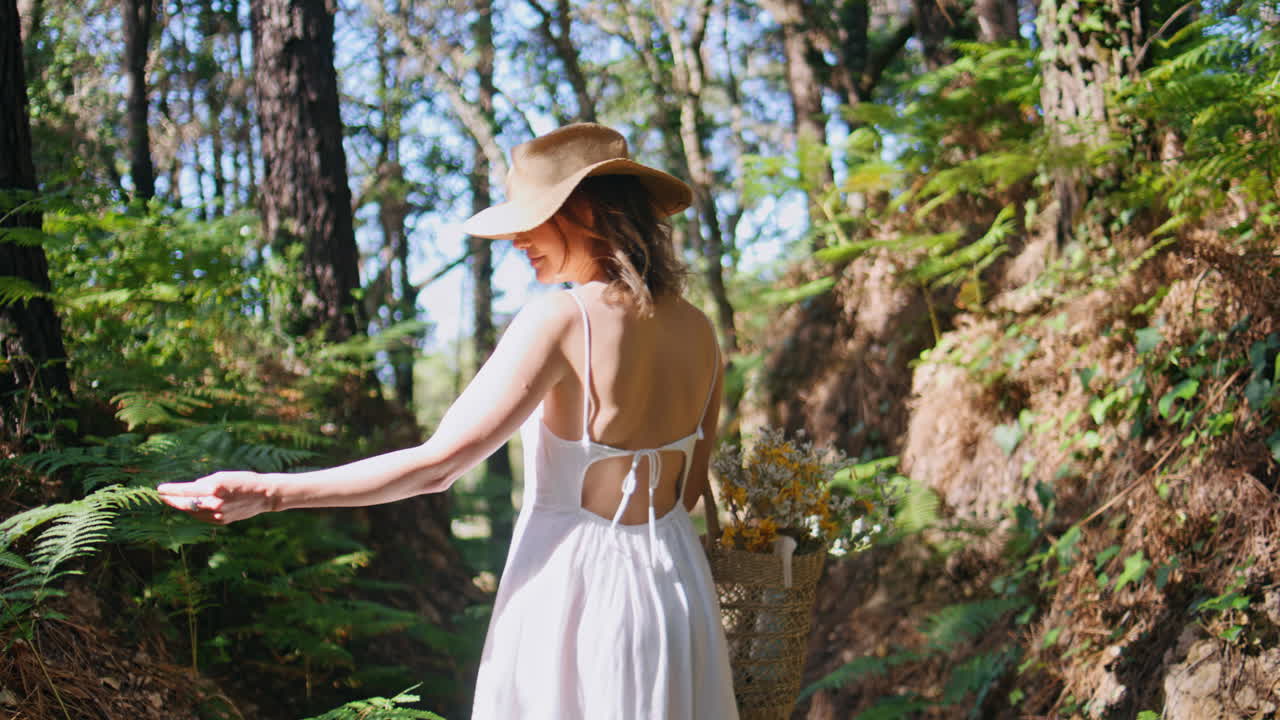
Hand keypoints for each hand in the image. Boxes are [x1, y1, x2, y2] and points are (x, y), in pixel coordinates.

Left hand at [157, 471, 274, 524]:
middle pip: (186, 504)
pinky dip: (196, 512)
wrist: (264, 495)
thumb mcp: (222, 475)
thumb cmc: (243, 480)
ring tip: (177, 501)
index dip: (171, 491)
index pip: (185, 491)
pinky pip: (203, 517)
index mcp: (214, 488)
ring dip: (184, 506)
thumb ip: (204, 483)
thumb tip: (190, 489)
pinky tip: (194, 507)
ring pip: (193, 512)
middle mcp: (214, 503)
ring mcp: (218, 514)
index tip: (160, 489)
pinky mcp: (221, 521)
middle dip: (172, 501)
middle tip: (163, 496)